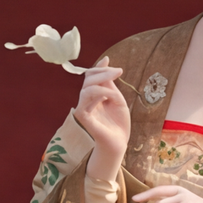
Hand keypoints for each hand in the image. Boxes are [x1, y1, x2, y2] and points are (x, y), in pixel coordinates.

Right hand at [73, 58, 129, 174]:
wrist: (119, 141)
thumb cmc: (119, 122)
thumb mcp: (117, 98)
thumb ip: (109, 83)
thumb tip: (105, 61)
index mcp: (94, 95)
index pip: (91, 77)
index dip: (98, 68)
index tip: (110, 62)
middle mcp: (86, 100)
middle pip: (88, 80)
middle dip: (102, 72)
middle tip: (118, 71)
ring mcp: (83, 108)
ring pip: (86, 89)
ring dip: (101, 83)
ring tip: (115, 89)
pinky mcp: (83, 117)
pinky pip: (85, 101)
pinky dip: (98, 95)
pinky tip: (109, 96)